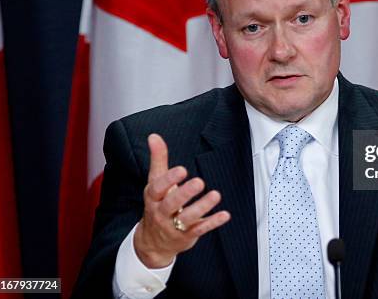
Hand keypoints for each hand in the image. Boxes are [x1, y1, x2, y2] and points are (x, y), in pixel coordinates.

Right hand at [133, 133, 230, 267]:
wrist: (152, 242)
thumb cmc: (157, 205)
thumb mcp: (154, 183)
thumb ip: (158, 159)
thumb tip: (154, 136)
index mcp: (153, 198)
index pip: (157, 188)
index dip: (169, 179)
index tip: (182, 169)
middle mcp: (161, 213)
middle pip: (171, 204)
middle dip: (184, 193)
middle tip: (199, 182)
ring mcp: (174, 226)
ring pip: (187, 218)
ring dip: (202, 206)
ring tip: (215, 195)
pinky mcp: (187, 235)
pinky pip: (200, 229)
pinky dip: (212, 222)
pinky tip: (225, 215)